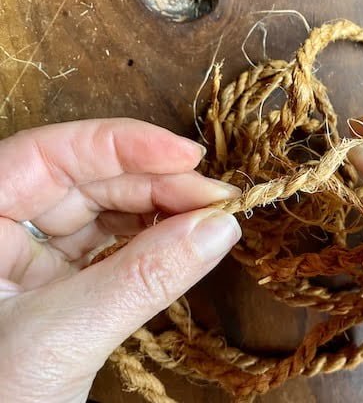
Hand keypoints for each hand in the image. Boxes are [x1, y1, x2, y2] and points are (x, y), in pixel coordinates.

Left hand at [0, 119, 240, 401]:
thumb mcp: (64, 336)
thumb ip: (143, 279)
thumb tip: (220, 227)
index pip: (50, 155)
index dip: (123, 146)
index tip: (188, 156)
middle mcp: (2, 226)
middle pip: (86, 180)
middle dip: (157, 185)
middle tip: (220, 198)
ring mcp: (28, 257)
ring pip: (103, 212)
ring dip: (162, 213)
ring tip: (212, 220)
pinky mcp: (57, 284)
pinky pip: (110, 248)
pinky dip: (151, 244)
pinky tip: (184, 242)